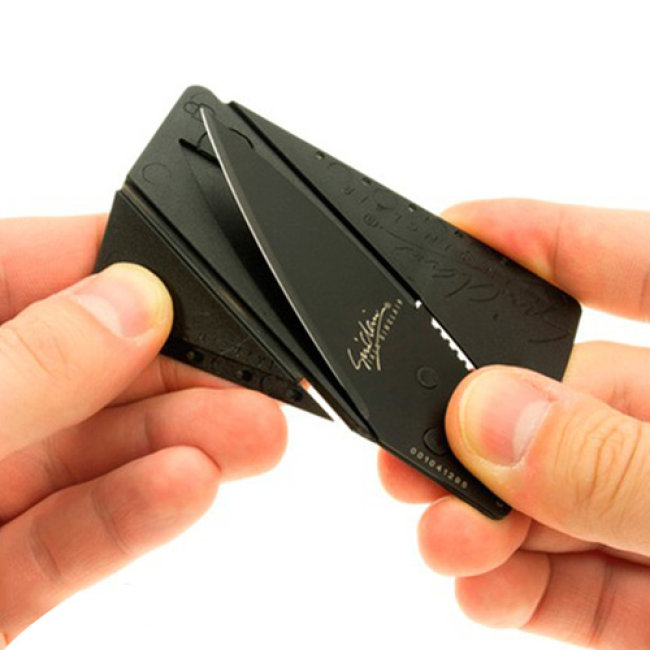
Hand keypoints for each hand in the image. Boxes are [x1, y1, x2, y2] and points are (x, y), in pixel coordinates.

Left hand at [0, 215, 285, 645]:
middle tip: (256, 371)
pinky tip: (194, 486)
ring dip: (179, 440)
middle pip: (84, 366)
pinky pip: (72, 536)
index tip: (205, 271)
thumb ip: (25, 368)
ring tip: (255, 435)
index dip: (121, 263)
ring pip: (91, 452)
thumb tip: (129, 304)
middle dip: (178, 368)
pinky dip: (136, 513)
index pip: (31, 269)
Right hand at [378, 200, 649, 648]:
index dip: (546, 236)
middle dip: (478, 425)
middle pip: (566, 397)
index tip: (461, 227)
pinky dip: (521, 583)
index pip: (637, 262)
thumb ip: (621, 463)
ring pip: (556, 491)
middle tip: (409, 454)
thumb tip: (490, 416)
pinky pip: (575, 576)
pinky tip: (479, 586)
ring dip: (487, 516)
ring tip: (443, 540)